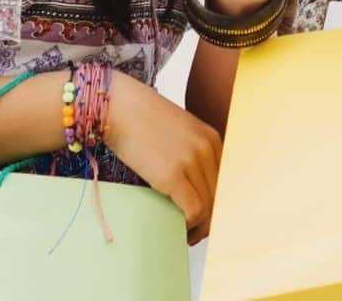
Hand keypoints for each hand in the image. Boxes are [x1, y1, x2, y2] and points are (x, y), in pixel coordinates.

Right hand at [103, 71, 222, 243]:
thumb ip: (191, 150)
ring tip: (186, 234)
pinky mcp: (172, 175)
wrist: (117, 106)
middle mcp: (206, 148)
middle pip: (219, 196)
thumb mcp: (177, 130)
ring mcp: (191, 161)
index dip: (216, 203)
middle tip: (195, 233)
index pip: (224, 181)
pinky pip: (193, 210)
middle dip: (209, 219)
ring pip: (208, 206)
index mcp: (211, 138)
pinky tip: (178, 227)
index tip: (205, 217)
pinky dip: (189, 224)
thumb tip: (192, 184)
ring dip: (199, 226)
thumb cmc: (139, 118)